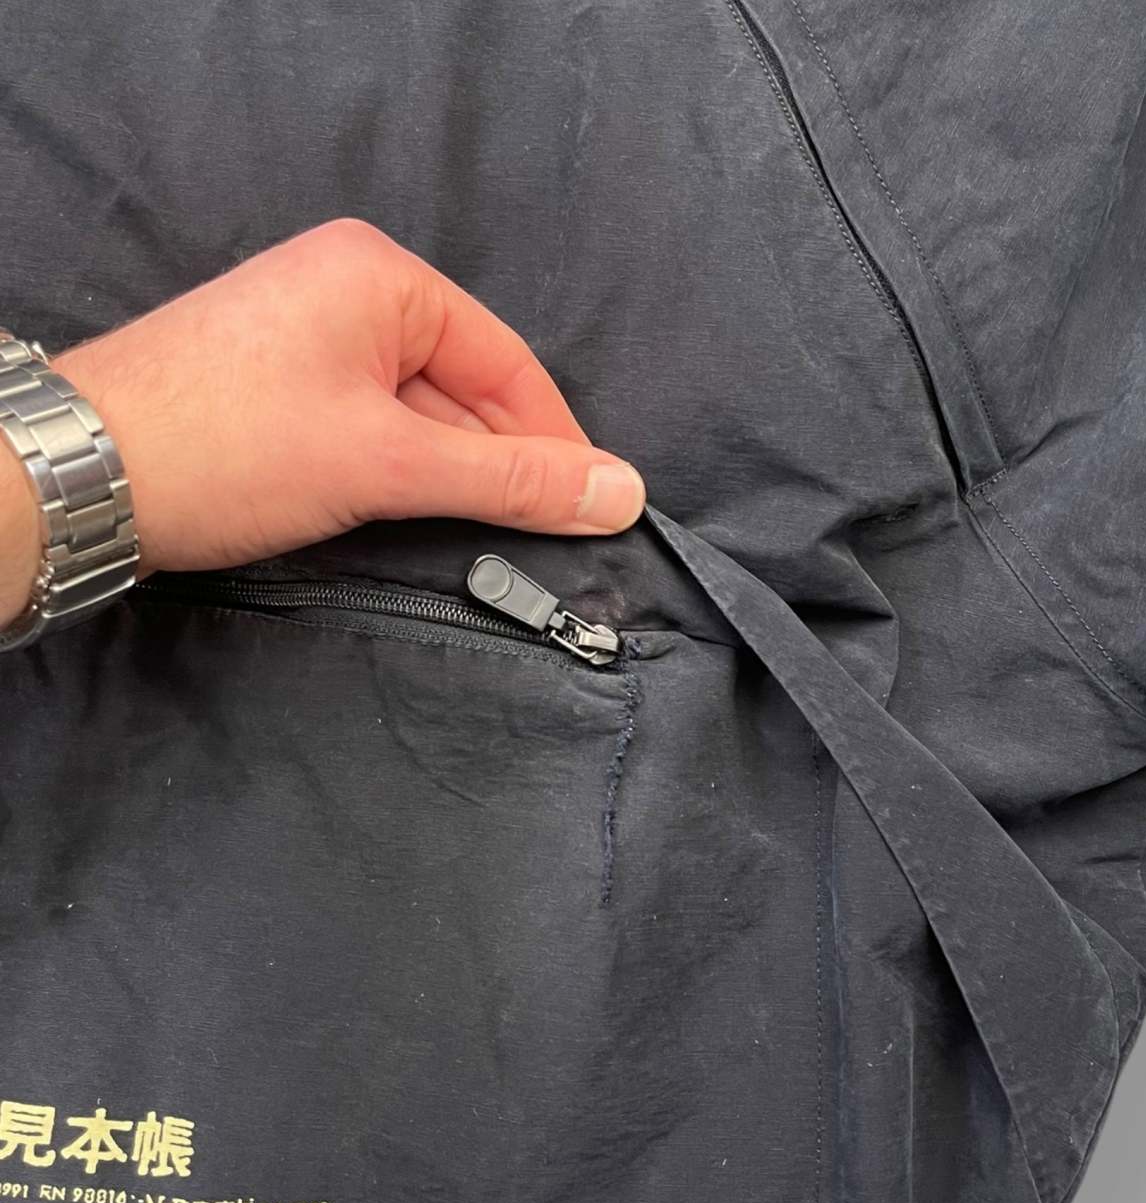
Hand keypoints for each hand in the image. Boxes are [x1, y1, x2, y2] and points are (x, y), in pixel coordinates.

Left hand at [0, 217, 646, 627]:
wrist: (80, 476)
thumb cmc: (232, 447)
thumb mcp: (389, 463)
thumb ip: (510, 480)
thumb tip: (620, 494)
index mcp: (381, 275)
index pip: (506, 362)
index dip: (556, 441)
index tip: (594, 509)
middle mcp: (348, 291)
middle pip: (466, 387)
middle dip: (502, 463)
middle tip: (541, 538)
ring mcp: (309, 339)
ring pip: (420, 414)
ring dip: (453, 476)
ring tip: (481, 539)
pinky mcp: (281, 387)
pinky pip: (374, 426)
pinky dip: (404, 474)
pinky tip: (415, 518)